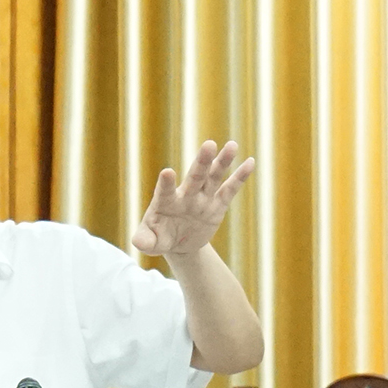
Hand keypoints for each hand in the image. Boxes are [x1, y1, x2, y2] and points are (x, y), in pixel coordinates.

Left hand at [131, 140, 255, 260]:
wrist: (178, 242)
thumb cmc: (160, 237)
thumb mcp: (150, 242)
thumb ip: (144, 240)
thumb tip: (138, 243)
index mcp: (166, 202)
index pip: (165, 191)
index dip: (166, 183)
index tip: (167, 172)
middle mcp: (186, 195)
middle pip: (195, 176)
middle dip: (202, 162)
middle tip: (209, 145)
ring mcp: (202, 198)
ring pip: (213, 177)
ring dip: (222, 162)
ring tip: (232, 146)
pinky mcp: (217, 205)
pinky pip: (230, 189)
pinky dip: (240, 177)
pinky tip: (250, 163)